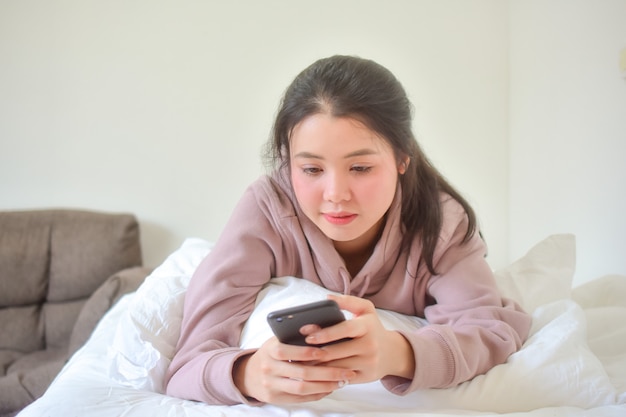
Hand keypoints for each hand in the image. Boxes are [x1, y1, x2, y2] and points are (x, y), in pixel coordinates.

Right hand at [233, 335, 355, 403]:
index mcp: (269, 350)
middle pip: (301, 373)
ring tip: (342, 381)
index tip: (325, 352)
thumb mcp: (278, 339)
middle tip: (346, 371)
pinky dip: (318, 394)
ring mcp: (272, 386)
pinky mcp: (277, 399)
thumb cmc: (271, 352)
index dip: (306, 352)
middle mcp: (269, 369)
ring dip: (325, 386)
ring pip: (302, 389)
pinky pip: (301, 398)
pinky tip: (331, 388)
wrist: (249, 374)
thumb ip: (295, 334)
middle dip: (327, 373)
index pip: (287, 351)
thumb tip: (320, 326)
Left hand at [301, 294, 415, 383]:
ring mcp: (369, 363)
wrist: (392, 352)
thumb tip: (327, 298)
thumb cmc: (372, 328)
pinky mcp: (366, 377)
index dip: (325, 332)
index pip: (345, 329)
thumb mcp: (366, 310)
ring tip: (300, 363)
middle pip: (337, 351)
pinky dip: (326, 377)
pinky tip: (314, 374)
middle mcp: (370, 345)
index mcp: (368, 326)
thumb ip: (347, 301)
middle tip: (296, 352)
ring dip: (317, 366)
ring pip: (336, 367)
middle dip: (315, 352)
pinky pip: (341, 379)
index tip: (306, 335)